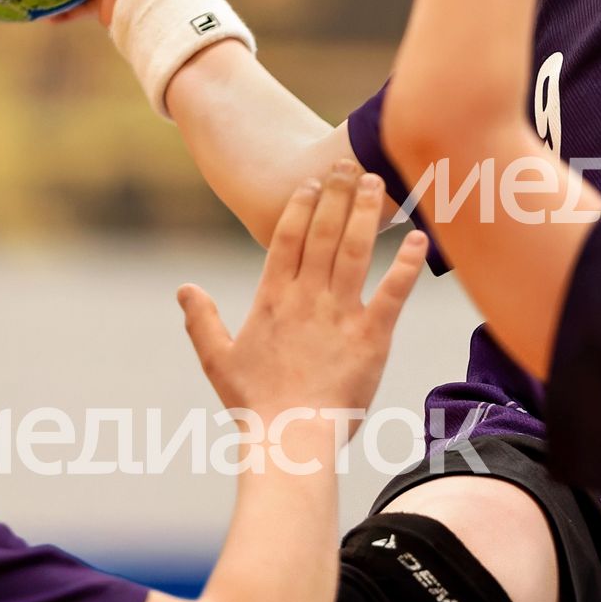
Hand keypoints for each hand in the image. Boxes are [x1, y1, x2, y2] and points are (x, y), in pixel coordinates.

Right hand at [180, 161, 426, 424]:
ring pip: (354, 251)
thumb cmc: (256, 404)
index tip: (310, 182)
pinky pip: (392, 292)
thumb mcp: (218, 360)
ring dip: (365, 213)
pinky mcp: (372, 337)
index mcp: (272, 300)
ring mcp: (340, 315)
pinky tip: (417, 237)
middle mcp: (306, 299)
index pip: (286, 239)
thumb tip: (183, 288)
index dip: (299, 206)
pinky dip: (406, 264)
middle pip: (322, 233)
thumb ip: (201, 321)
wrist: (291, 438)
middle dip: (335, 194)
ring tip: (375, 181)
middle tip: (346, 163)